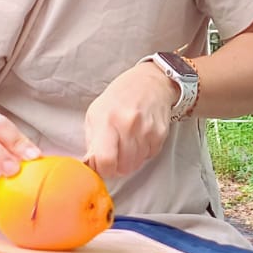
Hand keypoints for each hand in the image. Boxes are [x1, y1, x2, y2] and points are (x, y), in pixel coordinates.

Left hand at [83, 62, 176, 179]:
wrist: (150, 82)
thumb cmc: (119, 97)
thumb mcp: (95, 113)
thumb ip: (92, 141)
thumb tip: (91, 165)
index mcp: (108, 120)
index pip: (106, 160)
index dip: (103, 170)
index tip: (101, 167)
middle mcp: (129, 125)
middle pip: (123, 167)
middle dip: (116, 167)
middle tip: (114, 155)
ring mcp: (147, 130)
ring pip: (137, 164)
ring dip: (129, 161)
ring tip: (126, 144)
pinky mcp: (160, 134)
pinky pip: (149, 157)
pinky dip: (142, 153)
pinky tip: (139, 139)